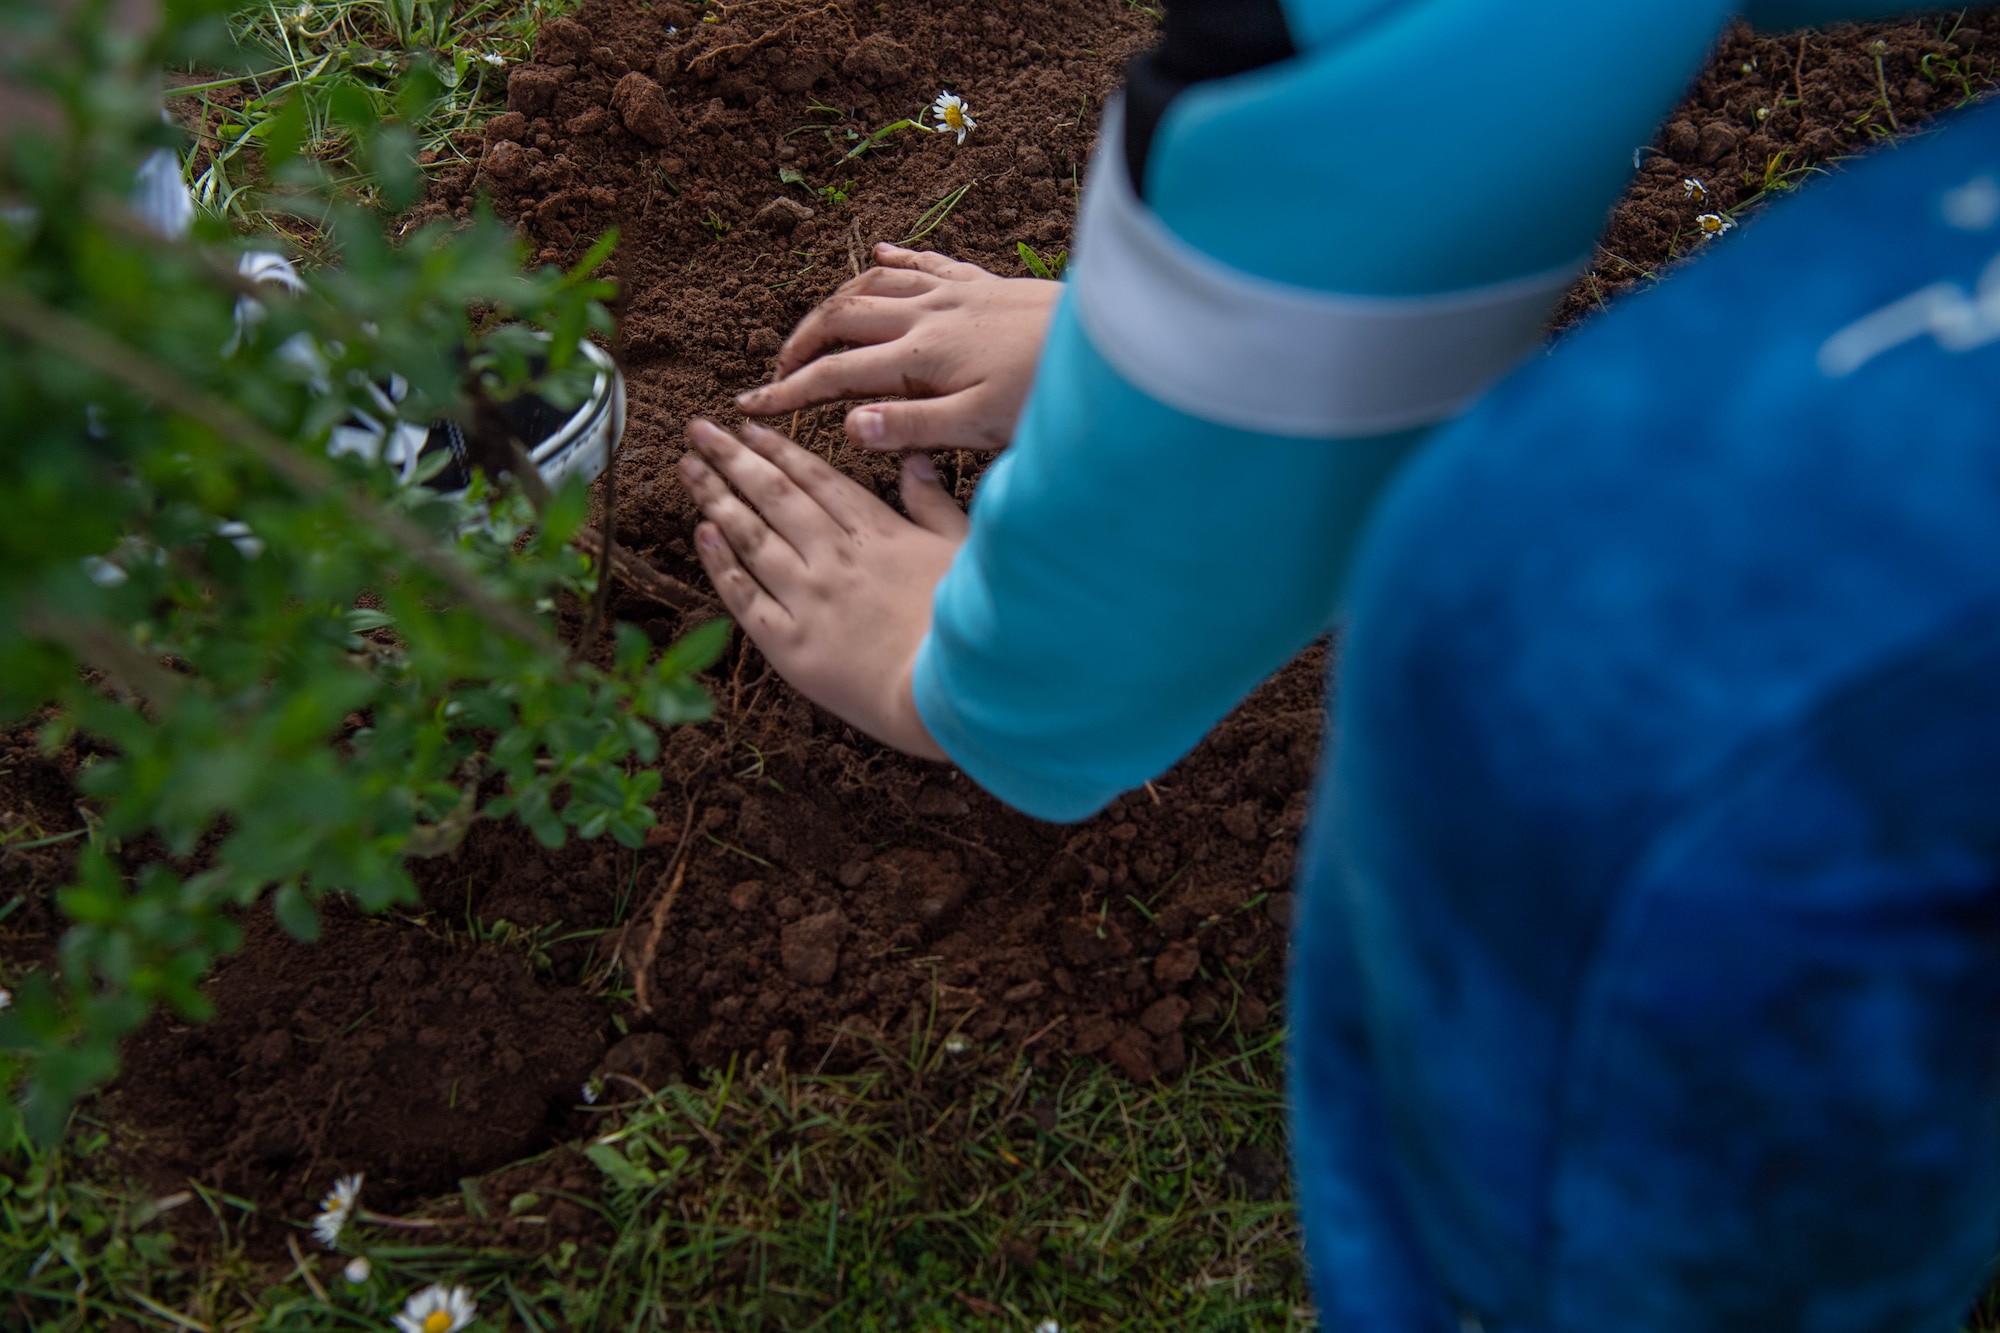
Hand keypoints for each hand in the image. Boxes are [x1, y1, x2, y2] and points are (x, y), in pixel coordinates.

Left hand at [678, 418, 965, 759]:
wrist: (951, 694)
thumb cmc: (968, 625)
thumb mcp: (963, 551)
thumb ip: (934, 504)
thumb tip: (914, 461)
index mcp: (877, 532)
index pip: (815, 479)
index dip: (778, 449)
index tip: (748, 427)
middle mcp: (834, 557)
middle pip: (774, 496)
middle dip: (732, 457)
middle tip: (699, 430)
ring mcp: (808, 599)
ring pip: (751, 537)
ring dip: (716, 499)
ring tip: (688, 469)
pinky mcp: (790, 645)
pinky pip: (745, 596)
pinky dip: (720, 563)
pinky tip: (700, 534)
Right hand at [735, 242, 1060, 452]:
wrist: (1107, 343)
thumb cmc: (1046, 392)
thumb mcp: (979, 426)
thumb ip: (911, 426)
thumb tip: (848, 426)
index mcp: (919, 357)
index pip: (836, 374)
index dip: (789, 391)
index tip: (751, 405)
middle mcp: (927, 315)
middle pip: (841, 319)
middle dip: (800, 343)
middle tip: (777, 370)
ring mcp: (953, 293)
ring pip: (873, 286)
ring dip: (834, 304)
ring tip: (812, 327)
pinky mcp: (982, 282)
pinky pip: (923, 263)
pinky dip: (892, 261)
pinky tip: (875, 256)